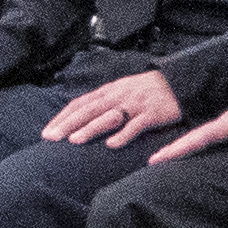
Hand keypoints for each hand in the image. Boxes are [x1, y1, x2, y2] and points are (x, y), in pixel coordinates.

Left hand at [42, 71, 185, 147]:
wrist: (179, 83)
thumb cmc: (147, 90)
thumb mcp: (121, 90)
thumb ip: (103, 102)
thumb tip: (79, 117)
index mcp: (109, 91)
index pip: (80, 103)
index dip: (62, 117)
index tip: (47, 132)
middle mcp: (119, 95)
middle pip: (89, 109)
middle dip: (68, 124)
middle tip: (52, 138)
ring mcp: (136, 104)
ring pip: (109, 116)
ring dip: (91, 128)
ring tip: (75, 141)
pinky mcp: (153, 113)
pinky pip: (136, 125)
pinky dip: (124, 135)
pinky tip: (112, 145)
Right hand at [152, 87, 227, 170]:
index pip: (207, 134)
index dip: (185, 146)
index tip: (164, 156)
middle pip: (198, 135)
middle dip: (175, 147)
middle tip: (152, 162)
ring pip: (203, 136)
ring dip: (183, 147)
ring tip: (162, 160)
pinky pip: (213, 138)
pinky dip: (197, 146)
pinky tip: (189, 155)